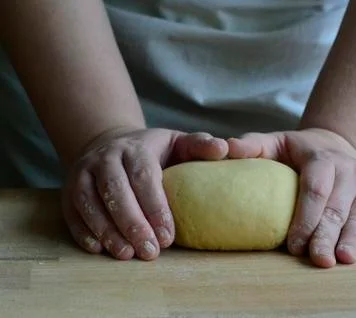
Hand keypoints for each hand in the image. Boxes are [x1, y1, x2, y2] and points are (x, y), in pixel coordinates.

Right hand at [62, 128, 227, 259]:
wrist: (109, 143)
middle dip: (133, 224)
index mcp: (136, 148)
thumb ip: (200, 146)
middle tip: (150, 252)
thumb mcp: (177, 142)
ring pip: (91, 202)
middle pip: (116, 191)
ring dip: (107, 231)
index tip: (168, 236)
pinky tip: (99, 249)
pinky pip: (73, 211)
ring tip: (126, 254)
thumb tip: (224, 150)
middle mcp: (106, 158)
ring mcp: (84, 173)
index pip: (145, 177)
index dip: (156, 208)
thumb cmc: (152, 150)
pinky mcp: (70, 189)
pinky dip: (84, 231)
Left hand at [228, 128, 355, 267]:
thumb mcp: (276, 142)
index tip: (293, 244)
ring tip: (344, 259)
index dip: (305, 217)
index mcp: (322, 159)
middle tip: (318, 259)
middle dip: (326, 235)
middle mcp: (349, 171)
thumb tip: (226, 149)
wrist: (336, 144)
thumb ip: (252, 146)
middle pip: (337, 207)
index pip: (314, 189)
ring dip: (353, 238)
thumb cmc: (299, 151)